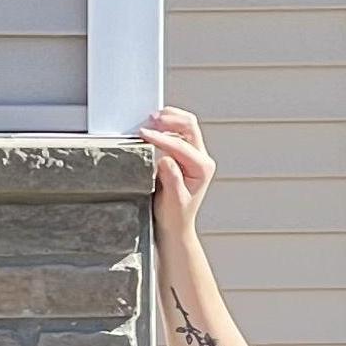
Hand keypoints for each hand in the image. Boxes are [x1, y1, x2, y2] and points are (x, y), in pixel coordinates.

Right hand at [140, 106, 213, 234]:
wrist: (175, 226)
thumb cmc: (175, 216)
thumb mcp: (173, 201)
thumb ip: (172, 179)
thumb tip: (165, 159)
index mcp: (202, 168)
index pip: (181, 145)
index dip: (161, 138)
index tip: (143, 134)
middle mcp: (202, 158)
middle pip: (189, 126)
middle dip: (169, 120)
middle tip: (149, 120)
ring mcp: (194, 155)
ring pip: (185, 125)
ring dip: (168, 119)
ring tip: (150, 120)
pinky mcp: (184, 154)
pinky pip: (178, 132)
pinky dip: (165, 126)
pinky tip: (152, 127)